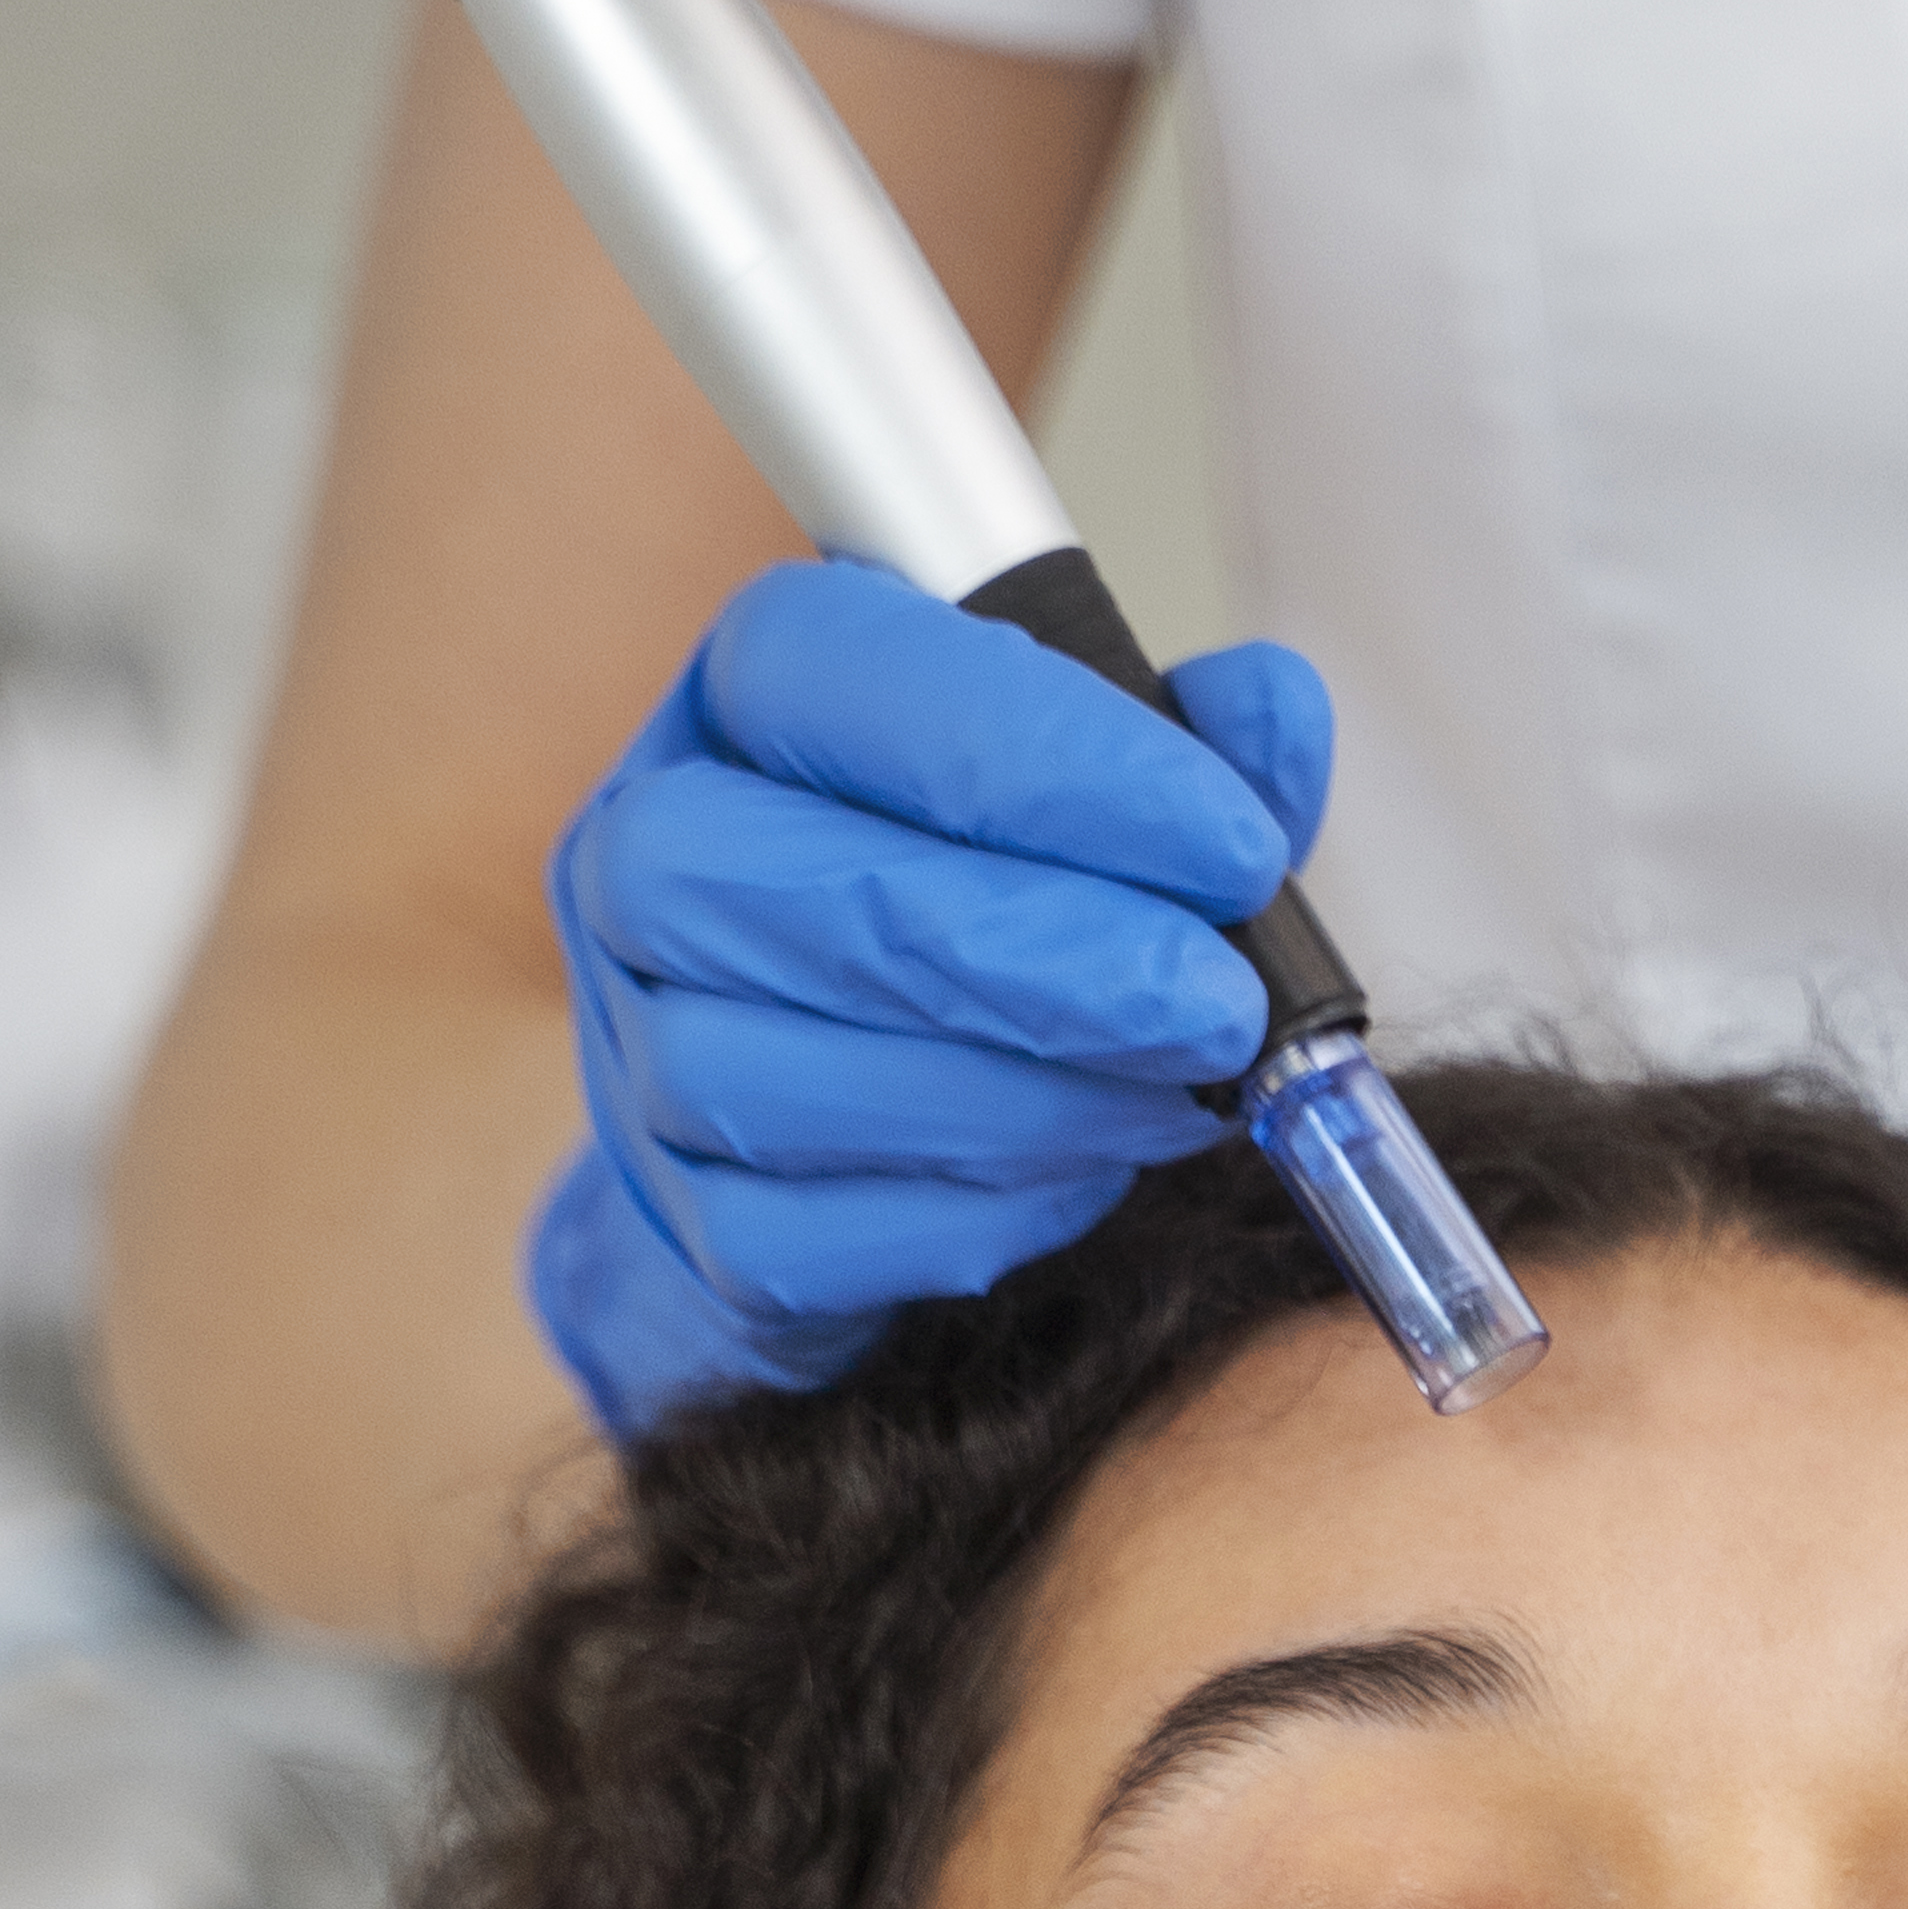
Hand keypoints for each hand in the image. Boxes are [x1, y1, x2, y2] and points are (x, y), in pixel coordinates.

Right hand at [531, 562, 1332, 1435]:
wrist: (849, 1116)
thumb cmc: (987, 912)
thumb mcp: (1098, 790)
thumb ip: (1191, 744)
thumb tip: (1271, 716)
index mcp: (737, 705)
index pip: (830, 671)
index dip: (1041, 754)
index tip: (1231, 845)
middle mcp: (644, 858)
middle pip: (803, 896)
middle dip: (1043, 959)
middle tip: (1220, 1008)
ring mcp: (637, 1044)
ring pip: (781, 1079)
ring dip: (1016, 1101)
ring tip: (1176, 1099)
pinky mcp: (680, 1215)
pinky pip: (795, 1237)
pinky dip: (967, 1213)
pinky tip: (1085, 1176)